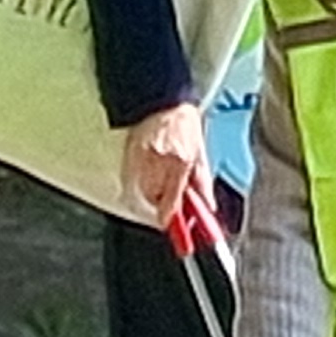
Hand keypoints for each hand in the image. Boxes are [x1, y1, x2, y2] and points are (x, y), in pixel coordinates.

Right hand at [122, 99, 208, 227]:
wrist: (160, 98)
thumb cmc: (183, 121)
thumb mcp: (200, 152)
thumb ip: (203, 182)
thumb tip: (208, 205)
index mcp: (180, 162)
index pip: (174, 203)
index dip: (175, 223)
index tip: (179, 238)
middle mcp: (159, 162)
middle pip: (157, 199)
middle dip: (166, 199)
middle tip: (173, 188)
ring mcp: (141, 160)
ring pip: (145, 191)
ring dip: (154, 189)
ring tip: (162, 170)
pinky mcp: (128, 156)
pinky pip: (132, 179)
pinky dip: (140, 179)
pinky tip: (149, 165)